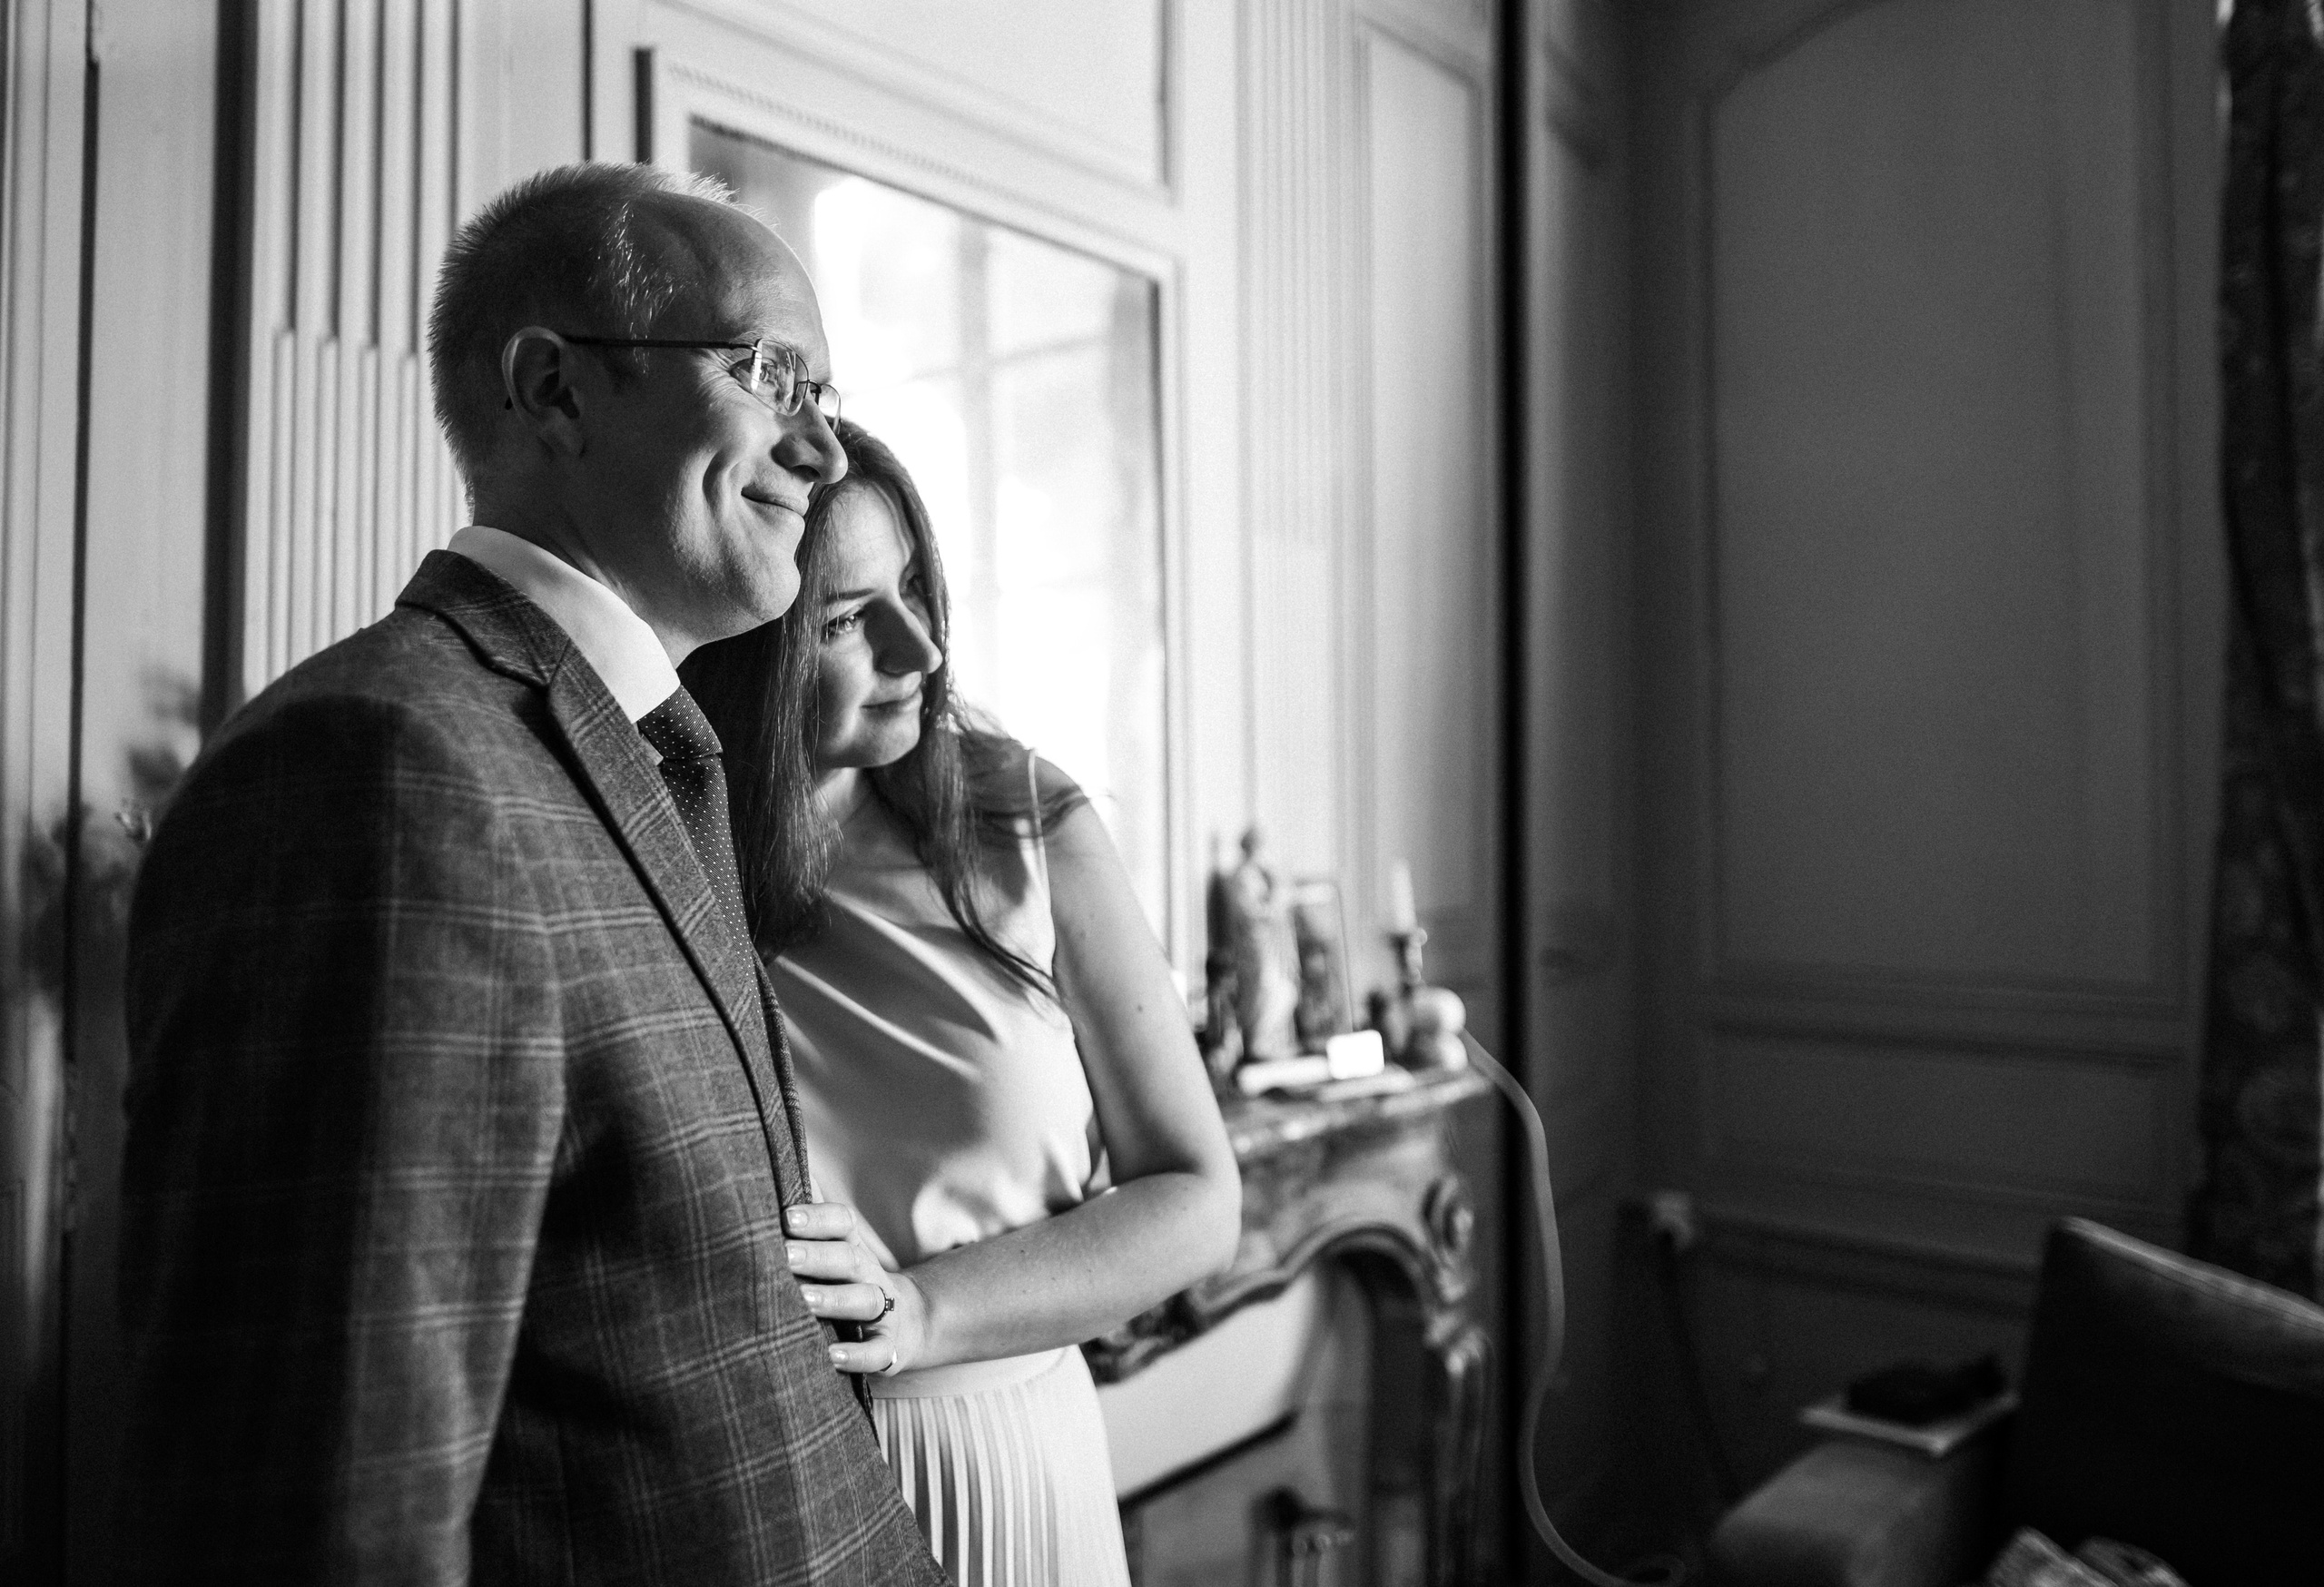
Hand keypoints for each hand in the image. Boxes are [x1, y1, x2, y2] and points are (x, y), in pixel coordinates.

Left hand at [782, 1201, 925, 1375]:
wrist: (905, 1323)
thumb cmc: (848, 1280)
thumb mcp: (837, 1246)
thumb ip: (813, 1212)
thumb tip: (784, 1163)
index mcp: (853, 1247)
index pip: (843, 1223)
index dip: (818, 1218)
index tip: (786, 1217)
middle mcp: (870, 1274)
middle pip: (850, 1258)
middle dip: (818, 1256)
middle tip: (786, 1256)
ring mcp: (883, 1310)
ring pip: (864, 1300)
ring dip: (834, 1299)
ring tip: (803, 1300)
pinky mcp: (888, 1347)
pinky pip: (877, 1351)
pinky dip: (857, 1354)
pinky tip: (832, 1355)